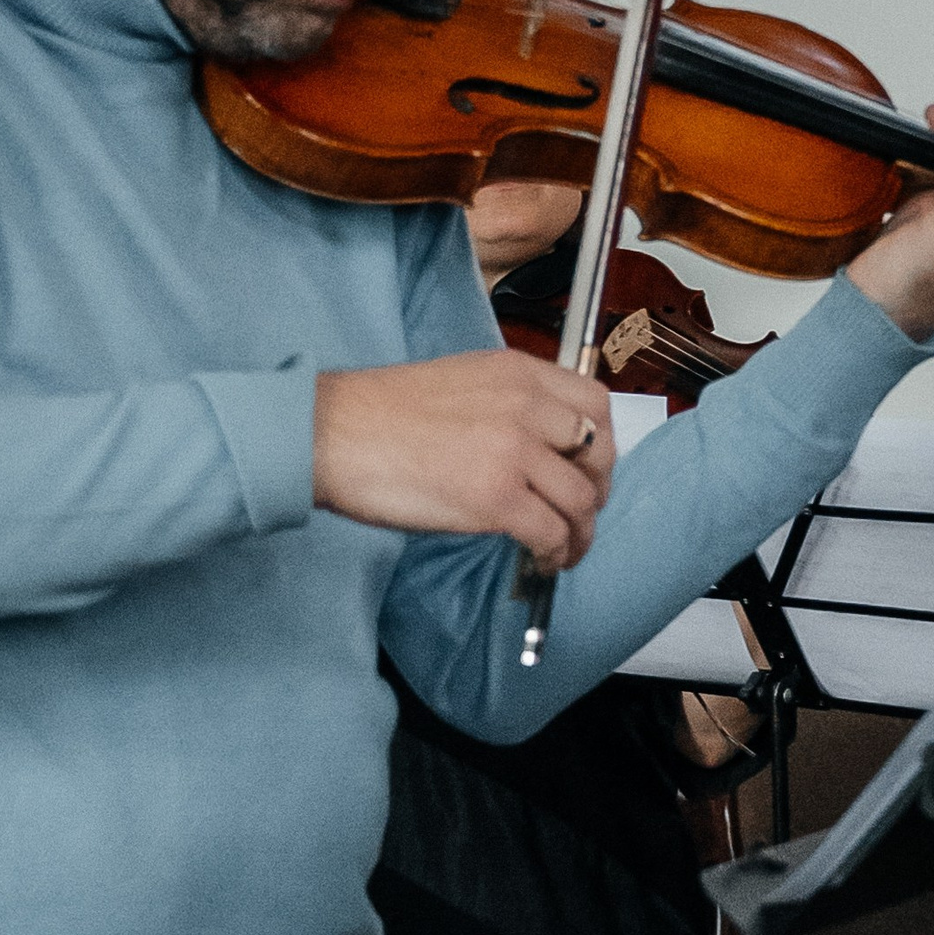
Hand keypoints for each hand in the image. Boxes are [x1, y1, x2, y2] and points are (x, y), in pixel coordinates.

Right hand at [313, 352, 613, 571]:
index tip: (590, 467)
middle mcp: (525, 406)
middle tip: (583, 513)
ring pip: (580, 499)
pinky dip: (555, 553)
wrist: (332, 432)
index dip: (601, 443)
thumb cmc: (378, 412)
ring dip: (580, 533)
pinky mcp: (495, 498)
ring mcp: (513, 451)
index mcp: (517, 373)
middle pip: (598, 453)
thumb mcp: (461, 381)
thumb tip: (535, 447)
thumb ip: (507, 403)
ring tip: (565, 550)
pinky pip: (551, 532)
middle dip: (598, 490)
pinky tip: (543, 561)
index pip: (594, 403)